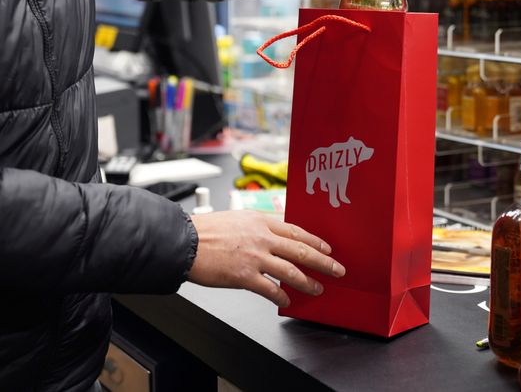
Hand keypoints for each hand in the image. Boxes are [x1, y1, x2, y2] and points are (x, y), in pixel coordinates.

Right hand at [188, 210, 345, 306]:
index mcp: (259, 221)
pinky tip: (287, 301)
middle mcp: (261, 237)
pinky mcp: (244, 276)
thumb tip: (272, 237)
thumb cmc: (205, 231)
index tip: (326, 248)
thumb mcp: (237, 219)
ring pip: (290, 271)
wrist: (183, 242)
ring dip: (307, 282)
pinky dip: (281, 296)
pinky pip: (270, 289)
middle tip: (336, 269)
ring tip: (317, 289)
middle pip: (300, 250)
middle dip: (323, 261)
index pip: (295, 230)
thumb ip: (257, 227)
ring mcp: (254, 257)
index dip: (314, 240)